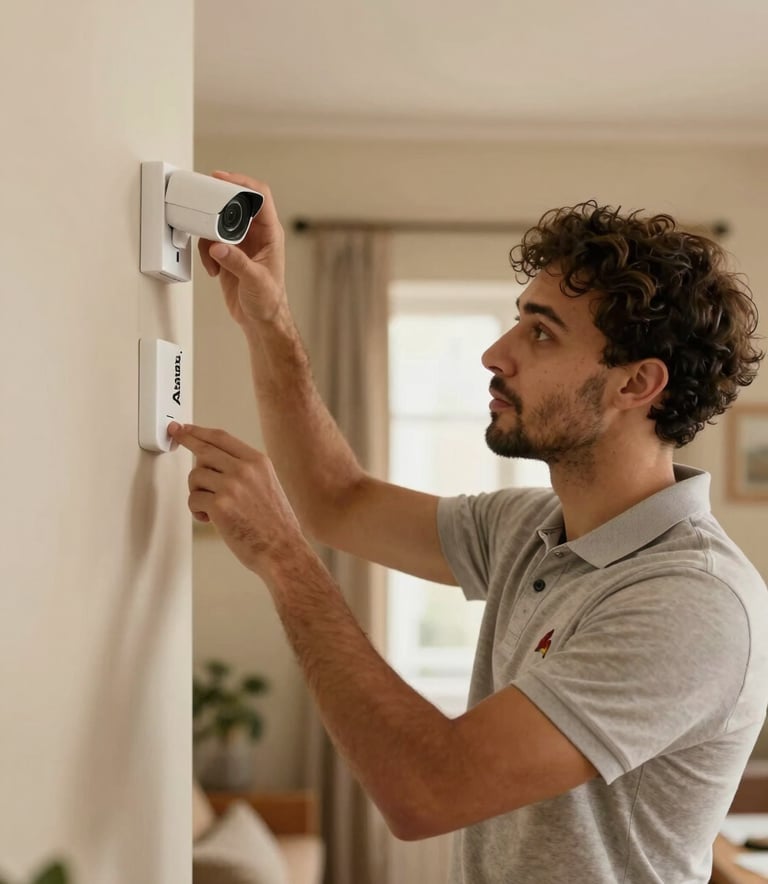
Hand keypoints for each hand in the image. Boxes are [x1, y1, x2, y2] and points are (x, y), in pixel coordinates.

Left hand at [168, 422, 305, 575]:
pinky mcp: (220, 505)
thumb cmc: (275, 524)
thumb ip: (244, 469)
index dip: (198, 431)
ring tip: (210, 507)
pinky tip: (210, 519)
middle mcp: (245, 469)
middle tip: (175, 438)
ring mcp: (232, 486)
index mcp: (258, 461)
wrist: (282, 550)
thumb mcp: (267, 484)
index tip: (184, 428)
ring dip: (197, 491)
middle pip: (203, 450)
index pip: (221, 438)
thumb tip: (210, 459)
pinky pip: (193, 499)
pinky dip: (197, 511)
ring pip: (195, 476)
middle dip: (185, 444)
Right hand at [198, 172, 286, 325]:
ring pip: (220, 223)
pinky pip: (211, 242)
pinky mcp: (228, 255)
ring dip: (209, 236)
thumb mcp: (255, 280)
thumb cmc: (269, 301)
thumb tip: (218, 247)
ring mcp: (241, 244)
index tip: (222, 178)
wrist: (260, 320)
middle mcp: (256, 235)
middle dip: (218, 206)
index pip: (259, 196)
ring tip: (212, 256)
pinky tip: (213, 270)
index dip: (242, 182)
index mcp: (270, 233)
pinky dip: (206, 253)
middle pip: (235, 205)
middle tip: (204, 208)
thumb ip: (236, 262)